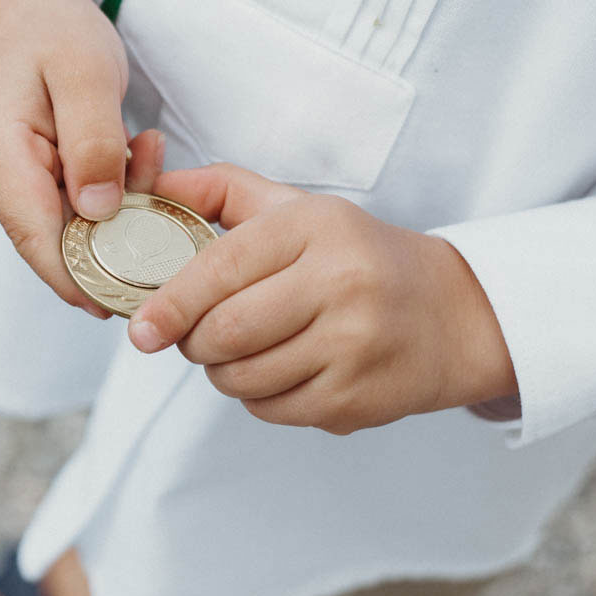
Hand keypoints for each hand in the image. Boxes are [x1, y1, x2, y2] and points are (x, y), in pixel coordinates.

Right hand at [0, 0, 166, 316]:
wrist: (26, 3)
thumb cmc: (56, 28)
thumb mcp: (87, 70)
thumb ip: (94, 141)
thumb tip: (100, 213)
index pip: (32, 234)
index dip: (76, 277)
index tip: (121, 305)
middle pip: (49, 235)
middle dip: (111, 233)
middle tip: (163, 197)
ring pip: (62, 222)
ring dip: (113, 204)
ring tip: (145, 146)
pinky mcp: (15, 177)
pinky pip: (64, 203)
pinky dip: (103, 190)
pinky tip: (131, 151)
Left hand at [125, 162, 518, 432]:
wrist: (453, 315)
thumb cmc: (357, 257)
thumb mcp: (300, 209)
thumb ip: (224, 192)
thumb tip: (154, 185)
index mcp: (317, 227)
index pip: (223, 266)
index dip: (172, 301)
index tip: (141, 327)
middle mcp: (340, 283)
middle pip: (226, 331)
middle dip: (193, 341)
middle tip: (194, 336)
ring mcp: (353, 346)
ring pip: (243, 378)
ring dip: (223, 372)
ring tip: (241, 352)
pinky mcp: (356, 400)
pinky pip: (273, 410)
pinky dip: (259, 397)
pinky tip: (281, 372)